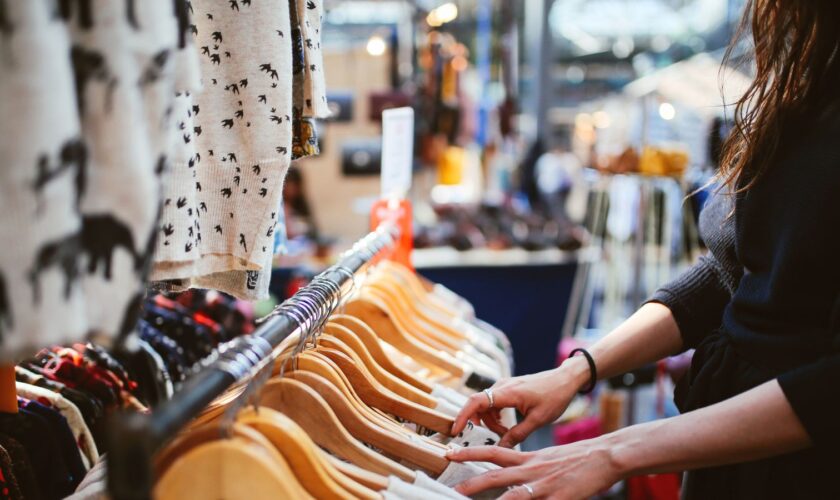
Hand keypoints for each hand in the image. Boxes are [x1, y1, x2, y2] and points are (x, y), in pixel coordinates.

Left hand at [446, 437, 620, 499]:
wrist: (603, 455)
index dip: (470, 452)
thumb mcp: (545, 458)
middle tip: (452, 488)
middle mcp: (532, 469)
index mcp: (527, 457)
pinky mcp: (559, 498)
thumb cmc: (575, 458)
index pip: (492, 452)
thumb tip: (510, 476)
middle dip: (472, 483)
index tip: (450, 453)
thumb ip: (526, 466)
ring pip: (513, 496)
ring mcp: (545, 485)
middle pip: (496, 475)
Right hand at [451, 358, 590, 446]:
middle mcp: (502, 386)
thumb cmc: (555, 396)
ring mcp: (504, 386)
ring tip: (507, 432)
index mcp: (508, 392)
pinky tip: (508, 425)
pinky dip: (495, 415)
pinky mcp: (507, 388)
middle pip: (479, 406)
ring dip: (490, 421)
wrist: (565, 379)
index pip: (476, 401)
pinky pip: (493, 402)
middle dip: (481, 423)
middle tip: (496, 436)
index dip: (463, 415)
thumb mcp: (538, 420)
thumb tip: (501, 448)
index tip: (456, 430)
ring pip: (486, 405)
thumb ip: (518, 434)